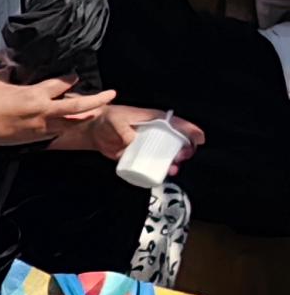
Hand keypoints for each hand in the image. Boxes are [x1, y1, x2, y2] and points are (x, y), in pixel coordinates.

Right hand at [0, 73, 115, 149]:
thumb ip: (13, 72)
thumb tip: (18, 65)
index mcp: (33, 94)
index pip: (61, 83)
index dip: (70, 78)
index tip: (74, 76)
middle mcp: (42, 111)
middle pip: (78, 105)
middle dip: (97, 99)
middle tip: (111, 94)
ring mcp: (40, 126)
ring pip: (72, 122)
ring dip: (86, 115)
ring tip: (96, 110)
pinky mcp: (35, 137)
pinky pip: (58, 131)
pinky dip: (68, 125)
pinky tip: (72, 122)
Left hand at [76, 104, 202, 161]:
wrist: (93, 130)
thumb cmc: (108, 119)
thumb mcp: (117, 121)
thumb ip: (124, 130)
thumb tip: (132, 142)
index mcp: (154, 120)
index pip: (177, 124)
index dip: (190, 130)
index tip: (200, 139)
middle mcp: (154, 133)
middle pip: (176, 142)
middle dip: (184, 150)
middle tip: (181, 157)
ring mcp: (147, 145)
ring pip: (165, 155)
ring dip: (173, 163)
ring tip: (173, 169)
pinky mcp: (138, 156)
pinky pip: (150, 164)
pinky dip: (157, 170)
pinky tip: (162, 175)